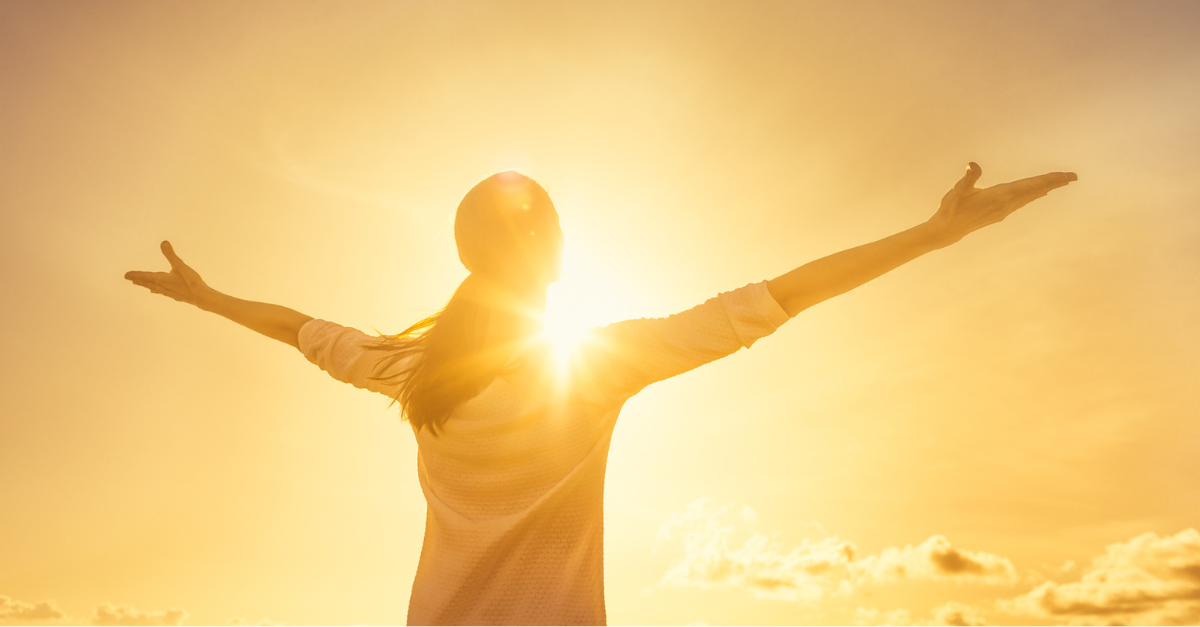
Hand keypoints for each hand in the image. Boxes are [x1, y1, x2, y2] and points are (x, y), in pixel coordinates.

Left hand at [124, 241, 213, 308]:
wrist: (201, 297)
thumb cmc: (190, 281)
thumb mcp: (180, 265)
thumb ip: (171, 254)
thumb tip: (163, 242)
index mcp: (161, 279)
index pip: (145, 276)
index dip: (135, 275)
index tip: (126, 275)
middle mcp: (162, 286)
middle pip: (147, 282)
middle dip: (138, 279)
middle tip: (129, 278)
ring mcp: (168, 292)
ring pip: (153, 287)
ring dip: (146, 285)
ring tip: (138, 284)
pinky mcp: (175, 295)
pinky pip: (161, 292)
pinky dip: (156, 290)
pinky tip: (156, 291)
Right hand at [926, 162, 1076, 246]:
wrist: (947, 231)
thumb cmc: (951, 209)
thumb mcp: (957, 191)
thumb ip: (968, 178)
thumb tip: (973, 165)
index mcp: (999, 196)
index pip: (1030, 185)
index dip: (1049, 179)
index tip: (1066, 176)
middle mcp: (1005, 205)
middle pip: (1034, 191)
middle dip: (1054, 182)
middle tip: (1073, 176)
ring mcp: (1003, 210)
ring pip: (1029, 197)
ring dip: (1044, 188)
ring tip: (1059, 182)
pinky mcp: (999, 213)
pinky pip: (1022, 202)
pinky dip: (1033, 195)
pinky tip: (1037, 194)